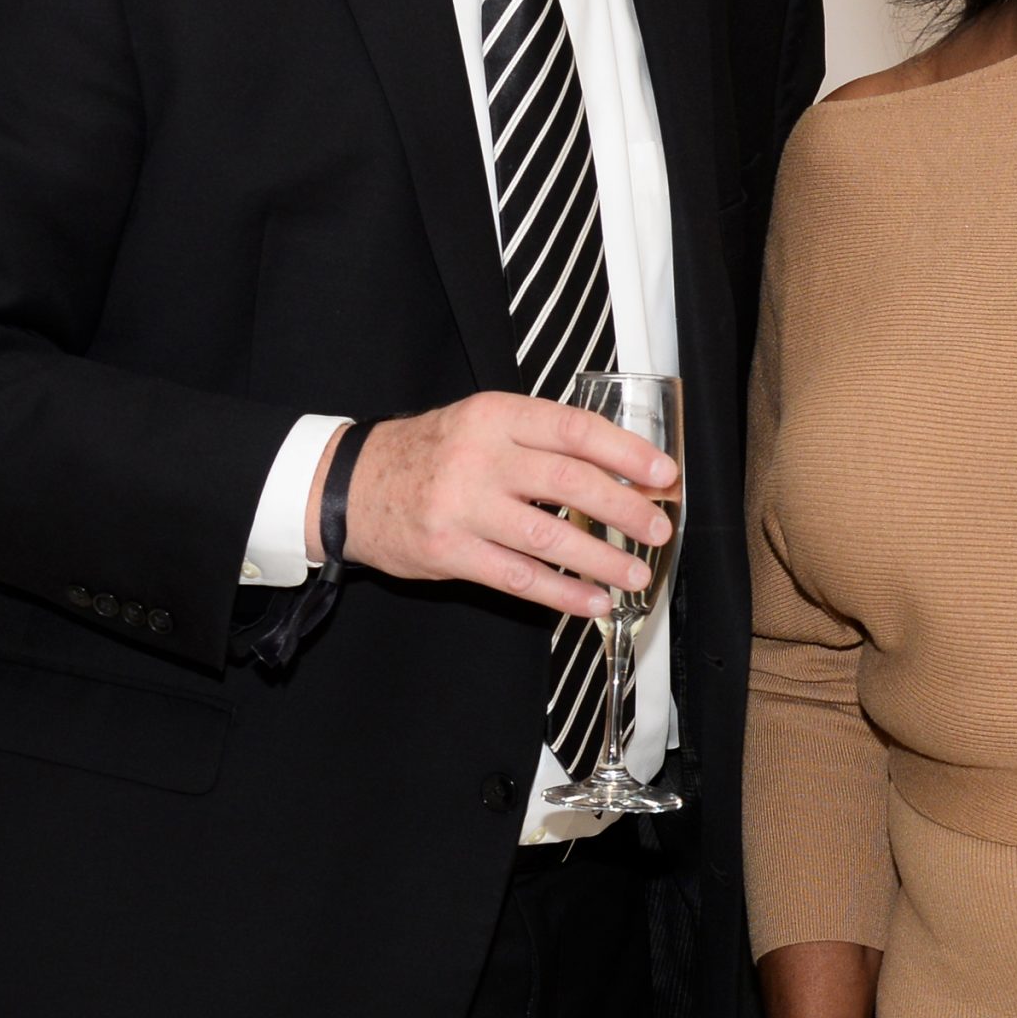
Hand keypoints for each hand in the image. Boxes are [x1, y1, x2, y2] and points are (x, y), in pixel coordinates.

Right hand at [310, 394, 674, 614]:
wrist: (352, 485)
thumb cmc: (432, 454)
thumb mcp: (482, 423)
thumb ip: (540, 439)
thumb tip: (619, 468)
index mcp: (496, 415)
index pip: (575, 429)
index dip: (626, 451)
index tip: (664, 474)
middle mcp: (480, 457)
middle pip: (569, 481)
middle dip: (624, 508)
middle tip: (659, 528)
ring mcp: (463, 507)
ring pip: (549, 537)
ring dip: (602, 559)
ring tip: (636, 574)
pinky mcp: (450, 552)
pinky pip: (518, 578)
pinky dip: (563, 593)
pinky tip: (593, 602)